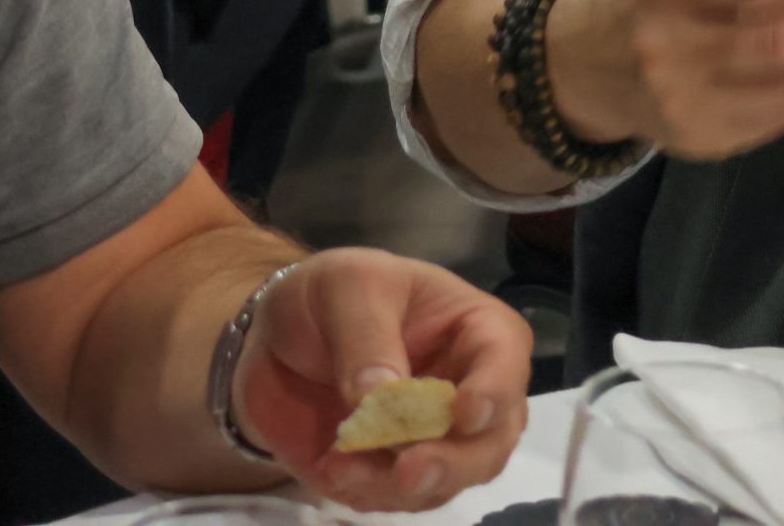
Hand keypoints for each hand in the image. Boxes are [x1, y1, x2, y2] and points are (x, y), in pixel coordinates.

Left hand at [236, 249, 530, 511]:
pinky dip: (369, 493)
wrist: (278, 332)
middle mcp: (470, 391)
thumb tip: (381, 396)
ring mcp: (435, 440)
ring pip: (444, 481)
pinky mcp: (394, 472)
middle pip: (491, 441)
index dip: (494, 392)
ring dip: (397, 485)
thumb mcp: (347, 286)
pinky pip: (398, 499)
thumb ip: (365, 336)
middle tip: (410, 472)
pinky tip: (333, 468)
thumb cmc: (329, 293)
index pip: (505, 361)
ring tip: (342, 466)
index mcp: (477, 331)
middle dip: (454, 463)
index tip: (463, 416)